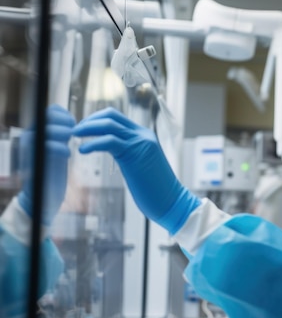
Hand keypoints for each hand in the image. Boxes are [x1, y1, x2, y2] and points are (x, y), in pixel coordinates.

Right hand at [18, 104, 74, 224]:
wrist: (43, 197)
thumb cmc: (53, 173)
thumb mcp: (58, 149)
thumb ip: (61, 135)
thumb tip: (72, 123)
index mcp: (37, 132)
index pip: (51, 110)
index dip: (65, 115)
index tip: (75, 126)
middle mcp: (30, 136)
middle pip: (49, 114)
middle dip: (66, 122)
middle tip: (74, 134)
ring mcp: (31, 148)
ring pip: (49, 128)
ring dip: (64, 134)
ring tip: (70, 143)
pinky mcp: (35, 160)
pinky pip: (49, 146)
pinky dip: (62, 148)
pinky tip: (67, 155)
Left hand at [72, 107, 199, 233]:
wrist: (171, 201)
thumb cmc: (155, 189)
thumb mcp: (139, 164)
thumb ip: (127, 153)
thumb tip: (111, 150)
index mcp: (144, 136)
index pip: (117, 117)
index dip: (96, 119)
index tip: (84, 129)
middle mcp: (143, 135)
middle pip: (111, 116)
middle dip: (89, 120)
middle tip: (75, 131)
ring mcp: (140, 143)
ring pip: (108, 125)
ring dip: (87, 128)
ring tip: (74, 137)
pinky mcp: (134, 153)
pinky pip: (109, 141)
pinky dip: (92, 143)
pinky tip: (82, 150)